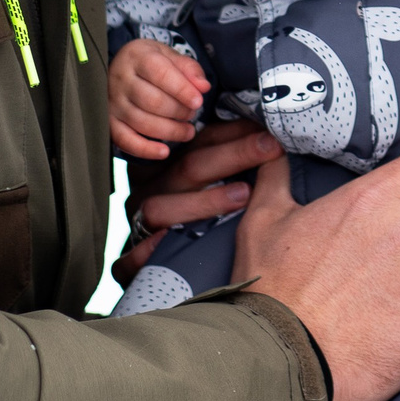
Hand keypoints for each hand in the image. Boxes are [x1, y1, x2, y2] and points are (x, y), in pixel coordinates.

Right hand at [106, 39, 208, 159]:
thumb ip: (189, 69)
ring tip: (187, 131)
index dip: (182, 90)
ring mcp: (113, 102)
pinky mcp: (110, 121)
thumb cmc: (151, 63)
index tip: (198, 102)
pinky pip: (125, 140)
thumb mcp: (170, 56)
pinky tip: (164, 152)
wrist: (121, 67)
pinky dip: (145, 149)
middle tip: (192, 114)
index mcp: (137, 57)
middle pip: (153, 101)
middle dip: (179, 111)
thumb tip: (203, 87)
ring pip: (142, 122)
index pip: (160, 74)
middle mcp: (121, 79)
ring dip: (170, 131)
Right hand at [111, 118, 279, 285]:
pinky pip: (128, 258)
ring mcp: (136, 225)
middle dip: (233, 155)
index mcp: (166, 165)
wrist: (161, 270)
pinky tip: (167, 244)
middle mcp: (148, 191)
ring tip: (244, 194)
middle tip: (271, 148)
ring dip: (203, 202)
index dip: (235, 133)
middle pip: (187, 168)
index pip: (200, 140)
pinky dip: (145, 252)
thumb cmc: (197, 216)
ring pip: (159, 208)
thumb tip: (273, 138)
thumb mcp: (207, 180)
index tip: (269, 130)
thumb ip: (230, 160)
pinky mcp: (126, 263)